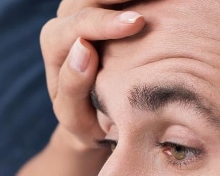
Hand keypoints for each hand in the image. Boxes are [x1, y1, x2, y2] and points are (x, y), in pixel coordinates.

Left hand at [40, 0, 144, 150]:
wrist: (98, 116)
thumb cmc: (86, 120)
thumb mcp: (75, 116)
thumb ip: (72, 86)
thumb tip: (83, 48)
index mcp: (55, 43)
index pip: (79, 25)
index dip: (107, 22)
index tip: (137, 23)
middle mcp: (67, 20)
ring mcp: (86, 10)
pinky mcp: (107, 10)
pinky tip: (164, 2)